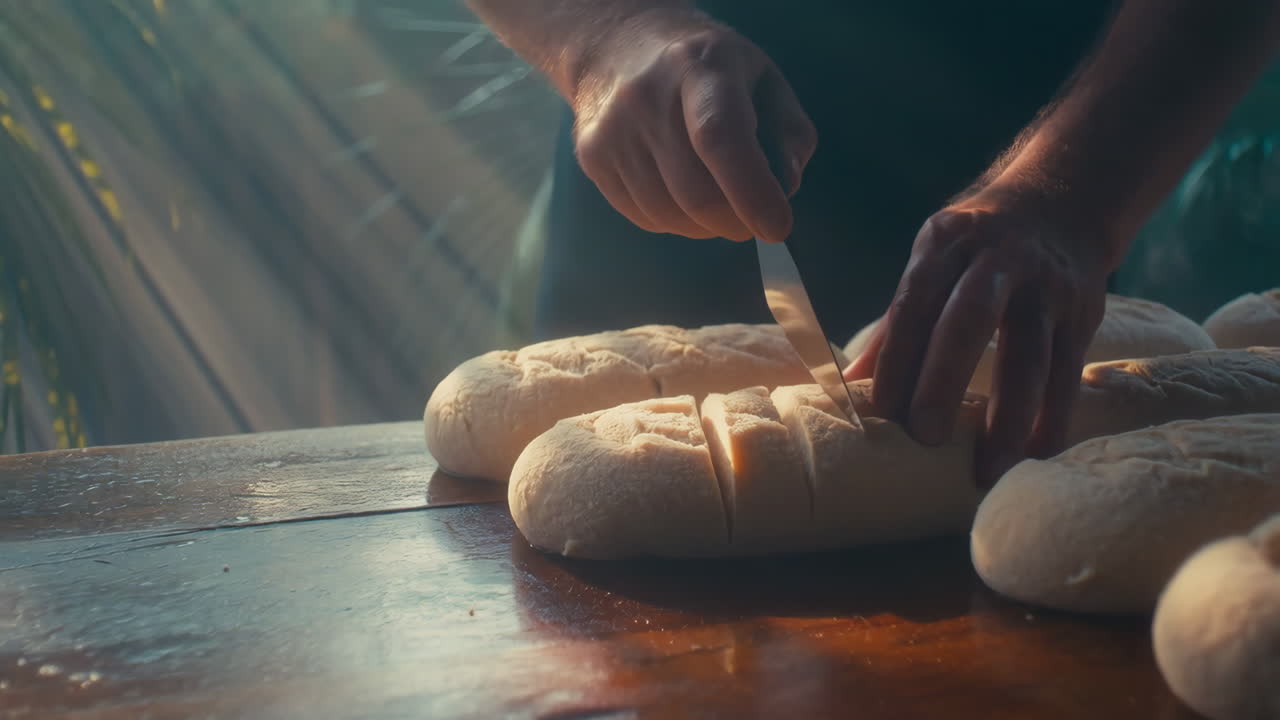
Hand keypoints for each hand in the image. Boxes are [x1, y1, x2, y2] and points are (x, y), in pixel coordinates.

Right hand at [569, 8, 816, 242]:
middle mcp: (646, 97)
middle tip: (752, 220)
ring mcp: (611, 131)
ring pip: (670, 215)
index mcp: (698, 68)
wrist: (616, 47)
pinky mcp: (592, 158)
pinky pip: (645, 217)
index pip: (720, 137)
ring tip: (717, 201)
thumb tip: (784, 187)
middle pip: (696, 193)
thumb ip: (787, 130)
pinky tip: (683, 194)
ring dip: (706, 226)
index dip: (752, 191)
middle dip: (736, 222)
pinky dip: (677, 222)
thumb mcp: (761, 77)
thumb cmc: (704, 69)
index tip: (778, 226)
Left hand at [844, 185, 1110, 485]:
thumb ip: (897, 321)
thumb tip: (849, 385)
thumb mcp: (933, 260)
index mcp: (947, 243)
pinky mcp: (1083, 312)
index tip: (880, 410)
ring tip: (986, 469)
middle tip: (926, 437)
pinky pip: (1067, 370)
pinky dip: (1054, 415)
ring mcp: (1046, 285)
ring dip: (1008, 417)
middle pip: (970, 321)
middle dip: (945, 380)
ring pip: (1029, 354)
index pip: (915, 301)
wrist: (1063, 200)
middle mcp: (999, 258)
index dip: (898, 356)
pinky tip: (1036, 452)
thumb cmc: (977, 245)